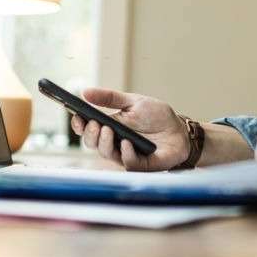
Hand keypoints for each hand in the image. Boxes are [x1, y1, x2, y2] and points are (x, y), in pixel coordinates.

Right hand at [71, 88, 189, 170]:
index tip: (77, 117)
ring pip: (106, 154)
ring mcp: (125, 155)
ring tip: (108, 130)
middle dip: (90, 134)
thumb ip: (110, 98)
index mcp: (109, 126)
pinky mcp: (140, 165)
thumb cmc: (156, 116)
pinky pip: (128, 163)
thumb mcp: (132, 101)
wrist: (179, 129)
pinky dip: (126, 153)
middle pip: (92, 143)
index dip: (79, 125)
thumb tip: (85, 92)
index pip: (87, 129)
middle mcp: (113, 143)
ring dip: (104, 143)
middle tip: (95, 124)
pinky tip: (126, 143)